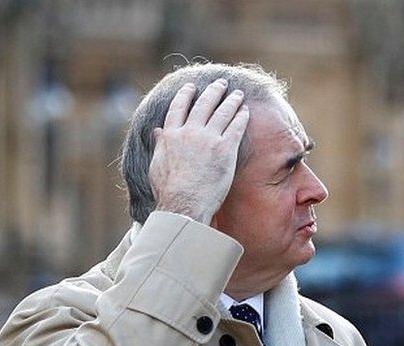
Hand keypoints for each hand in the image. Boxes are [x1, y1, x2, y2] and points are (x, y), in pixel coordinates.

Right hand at [149, 79, 249, 223]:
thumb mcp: (157, 164)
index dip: (186, 95)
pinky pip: (235, 128)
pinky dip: (241, 117)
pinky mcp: (225, 149)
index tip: (191, 86)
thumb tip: (158, 131)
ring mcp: (208, 139)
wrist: (184, 203)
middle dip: (213, 92)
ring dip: (231, 100)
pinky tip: (246, 111)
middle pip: (203, 105)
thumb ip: (160, 145)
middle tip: (220, 83)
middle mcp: (189, 132)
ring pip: (222, 113)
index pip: (178, 108)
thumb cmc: (168, 190)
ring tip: (238, 93)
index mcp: (171, 135)